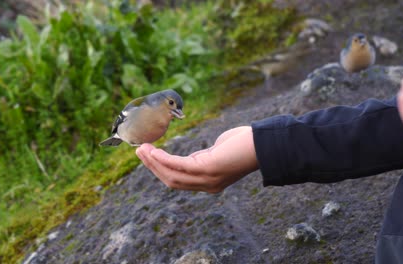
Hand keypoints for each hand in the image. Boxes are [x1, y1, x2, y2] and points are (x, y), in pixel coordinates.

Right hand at [136, 126, 258, 192]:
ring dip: (154, 162)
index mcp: (208, 183)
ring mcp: (207, 179)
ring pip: (172, 175)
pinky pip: (179, 166)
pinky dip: (164, 159)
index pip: (178, 181)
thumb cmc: (243, 144)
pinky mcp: (208, 169)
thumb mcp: (219, 153)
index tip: (148, 157)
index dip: (160, 170)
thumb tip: (195, 156)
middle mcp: (207, 186)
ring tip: (142, 149)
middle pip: (171, 180)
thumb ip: (205, 158)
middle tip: (139, 152)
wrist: (263, 144)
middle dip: (152, 167)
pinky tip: (154, 150)